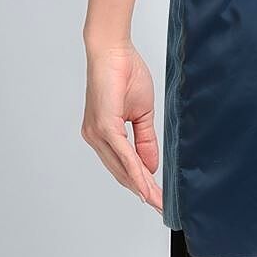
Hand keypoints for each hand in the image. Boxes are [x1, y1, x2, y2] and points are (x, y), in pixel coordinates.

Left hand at [82, 43, 162, 208]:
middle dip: (143, 191)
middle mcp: (96, 137)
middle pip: (122, 173)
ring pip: (123, 168)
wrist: (113, 50)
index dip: (140, 183)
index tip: (157, 198)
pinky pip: (123, 155)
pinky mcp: (104, 126)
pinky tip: (147, 185)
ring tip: (158, 200)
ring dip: (142, 186)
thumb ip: (145, 141)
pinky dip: (136, 171)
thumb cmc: (125, 73)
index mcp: (103, 134)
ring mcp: (97, 133)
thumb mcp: (142, 114)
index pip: (123, 166)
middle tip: (161, 206)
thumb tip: (151, 167)